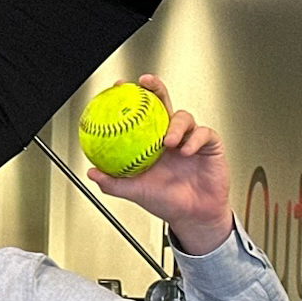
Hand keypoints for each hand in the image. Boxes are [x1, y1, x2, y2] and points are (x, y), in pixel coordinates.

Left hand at [89, 75, 232, 255]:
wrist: (192, 216)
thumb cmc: (166, 202)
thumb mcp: (136, 191)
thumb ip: (113, 182)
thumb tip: (92, 173)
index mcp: (152, 143)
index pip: (142, 114)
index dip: (132, 99)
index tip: (118, 87)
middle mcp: (171, 136)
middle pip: (164, 104)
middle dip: (155, 89)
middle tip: (145, 84)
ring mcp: (190, 138)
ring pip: (184, 117)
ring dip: (175, 126)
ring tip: (167, 141)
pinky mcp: (209, 144)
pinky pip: (203, 134)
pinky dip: (194, 140)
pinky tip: (186, 150)